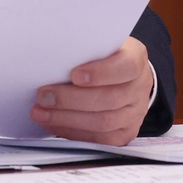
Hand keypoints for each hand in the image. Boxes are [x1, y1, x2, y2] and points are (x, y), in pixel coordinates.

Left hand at [30, 37, 151, 145]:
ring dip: (67, 119)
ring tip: (42, 112)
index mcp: (136, 57)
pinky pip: (100, 139)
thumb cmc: (104, 56)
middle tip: (44, 96)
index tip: (74, 75)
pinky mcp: (126, 132)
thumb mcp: (99, 44)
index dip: (100, 73)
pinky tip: (54, 124)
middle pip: (109, 99)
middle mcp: (140, 86)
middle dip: (71, 100)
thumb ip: (83, 50)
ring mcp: (136, 112)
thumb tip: (51, 59)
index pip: (126, 66)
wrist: (123, 75)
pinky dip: (73, 132)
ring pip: (103, 123)